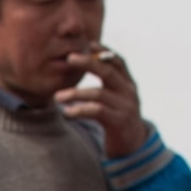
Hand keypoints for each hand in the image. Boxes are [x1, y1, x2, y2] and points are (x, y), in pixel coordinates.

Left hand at [53, 45, 148, 159]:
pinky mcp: (119, 122)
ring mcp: (125, 107)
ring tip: (57, 97)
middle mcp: (129, 93)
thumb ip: (106, 85)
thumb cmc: (118, 119)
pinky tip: (67, 112)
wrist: (133, 147)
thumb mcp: (116, 99)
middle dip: (88, 63)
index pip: (118, 62)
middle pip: (108, 72)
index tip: (89, 43)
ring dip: (75, 94)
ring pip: (98, 94)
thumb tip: (88, 64)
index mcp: (128, 84)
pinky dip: (80, 110)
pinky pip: (97, 112)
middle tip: (69, 58)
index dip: (105, 51)